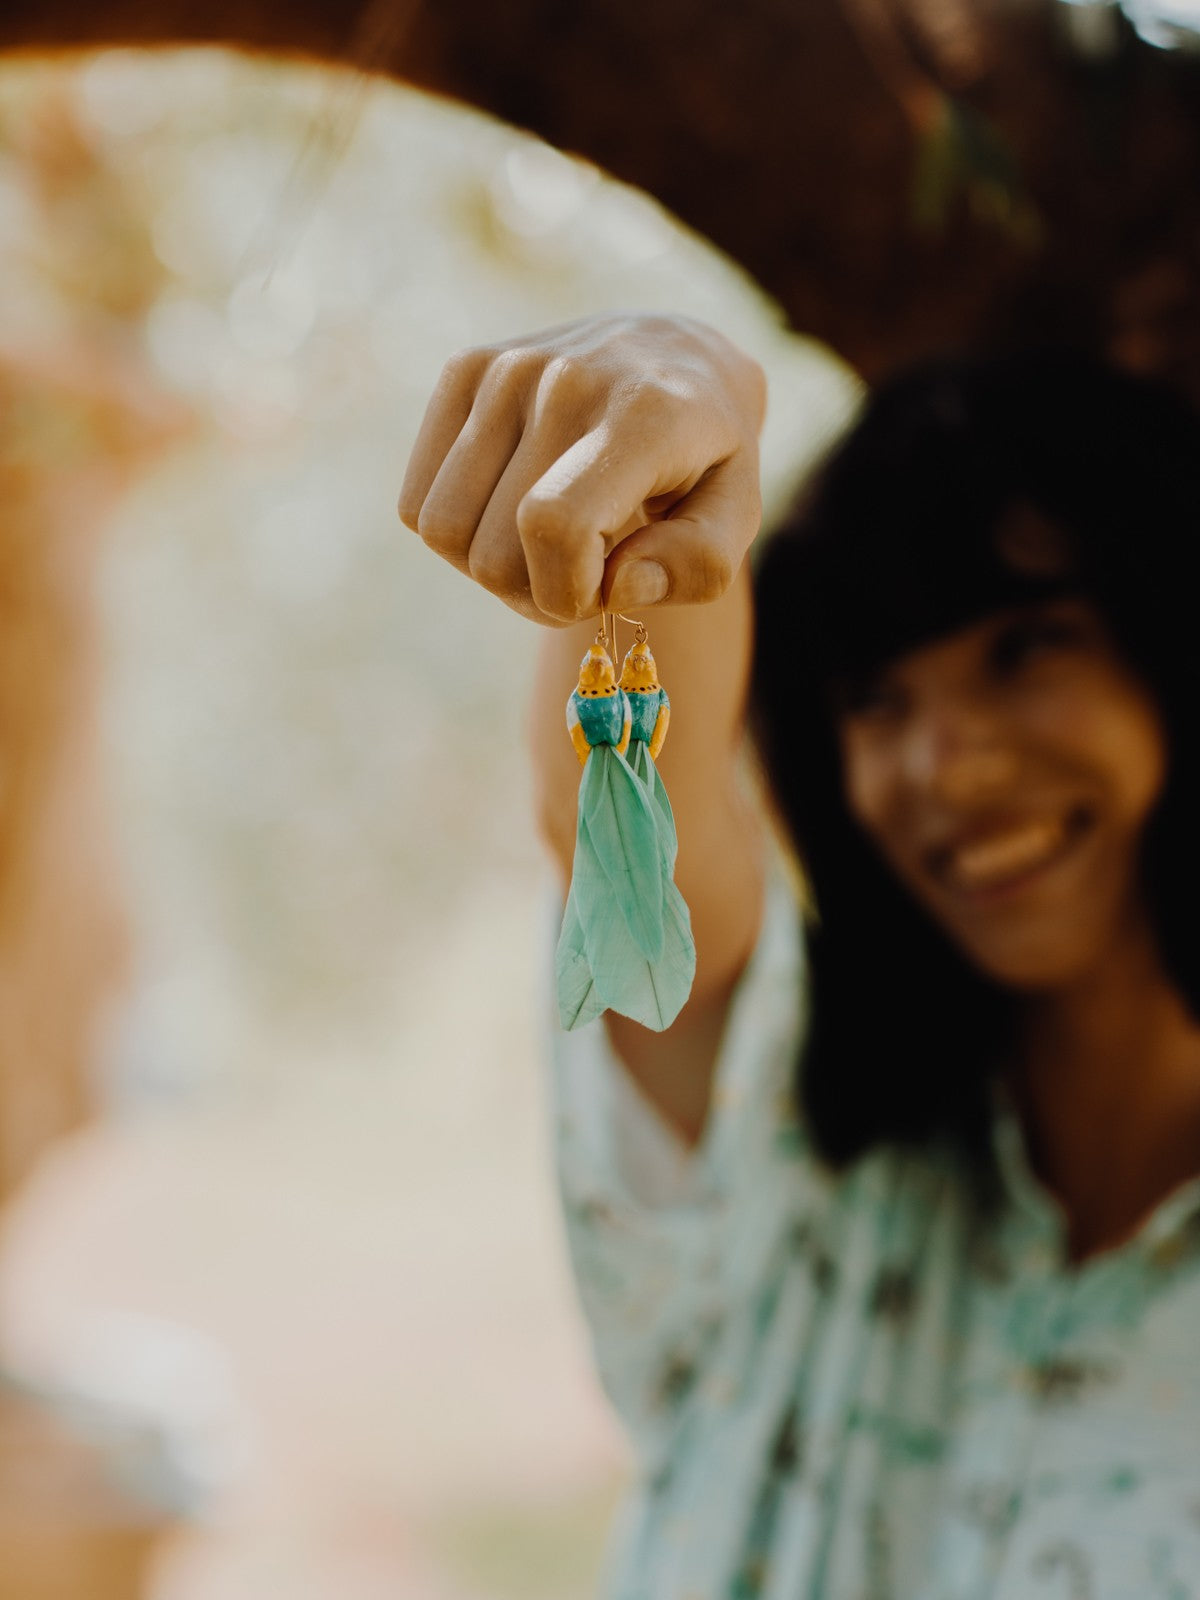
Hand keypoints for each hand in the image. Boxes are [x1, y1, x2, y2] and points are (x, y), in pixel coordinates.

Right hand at [398, 312, 765, 624]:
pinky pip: (418, 501)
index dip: (566, 593)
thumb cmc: (707, 456)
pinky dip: (462, 532)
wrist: (677, 354)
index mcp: (643, 414)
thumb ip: (699, 565)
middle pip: (493, 553)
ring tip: (549, 545)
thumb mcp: (739, 515)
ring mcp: (506, 367)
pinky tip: (512, 511)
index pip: (554, 525)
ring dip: (493, 568)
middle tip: (584, 573)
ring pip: (444, 531)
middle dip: (537, 592)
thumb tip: (617, 582)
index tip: (601, 593)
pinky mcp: (464, 369)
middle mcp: (565, 378)